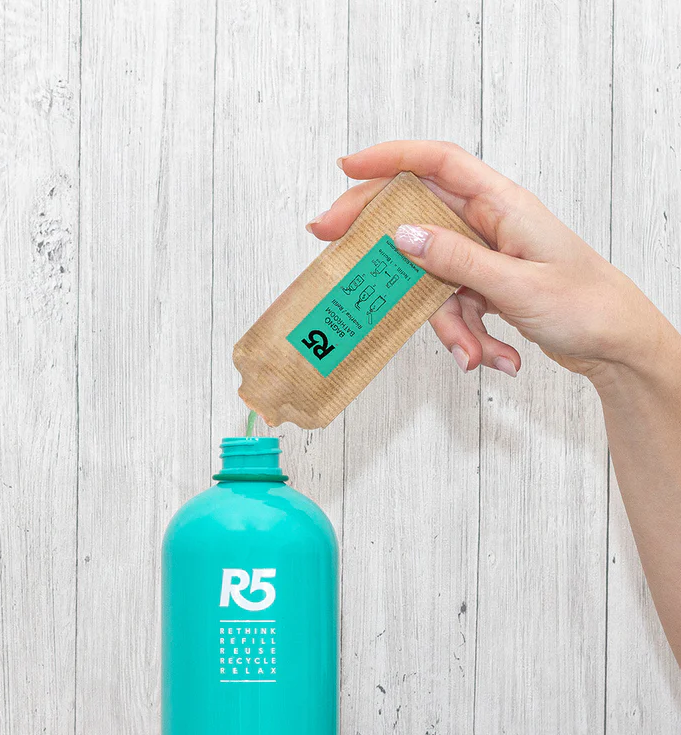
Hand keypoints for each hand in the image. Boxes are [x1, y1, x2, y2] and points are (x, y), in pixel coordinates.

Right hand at [308, 140, 664, 379]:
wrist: (616, 345)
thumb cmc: (585, 305)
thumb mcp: (515, 285)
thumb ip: (456, 260)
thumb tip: (403, 236)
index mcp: (502, 205)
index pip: (438, 164)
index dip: (390, 160)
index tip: (347, 170)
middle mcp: (490, 224)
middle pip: (419, 219)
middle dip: (383, 244)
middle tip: (335, 249)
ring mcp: (486, 258)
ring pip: (434, 279)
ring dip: (448, 324)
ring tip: (474, 355)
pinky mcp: (486, 288)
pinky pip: (455, 308)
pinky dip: (468, 338)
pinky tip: (495, 358)